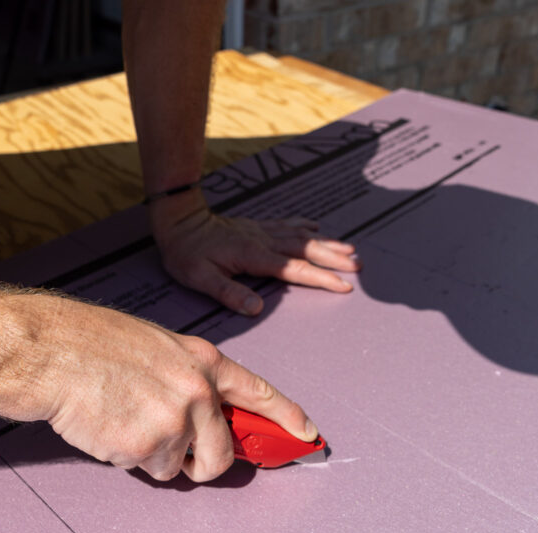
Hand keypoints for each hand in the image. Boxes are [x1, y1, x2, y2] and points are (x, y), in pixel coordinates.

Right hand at [0, 295, 317, 481]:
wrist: (53, 353)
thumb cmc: (93, 344)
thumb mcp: (157, 348)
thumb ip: (188, 379)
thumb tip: (206, 419)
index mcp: (203, 361)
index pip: (260, 393)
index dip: (287, 416)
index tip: (307, 434)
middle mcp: (198, 391)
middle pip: (223, 453)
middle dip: (205, 465)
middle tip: (180, 456)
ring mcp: (176, 420)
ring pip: (181, 467)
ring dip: (155, 457)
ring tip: (124, 421)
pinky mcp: (149, 446)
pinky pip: (150, 471)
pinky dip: (129, 459)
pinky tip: (110, 427)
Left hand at [152, 203, 361, 315]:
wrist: (178, 219)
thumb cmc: (186, 252)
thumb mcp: (201, 278)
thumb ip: (229, 292)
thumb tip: (256, 308)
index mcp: (254, 256)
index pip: (295, 270)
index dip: (321, 278)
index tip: (343, 285)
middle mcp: (263, 241)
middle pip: (306, 250)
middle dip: (334, 259)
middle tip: (359, 266)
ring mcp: (261, 232)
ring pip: (301, 236)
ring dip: (326, 243)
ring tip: (350, 249)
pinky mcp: (256, 227)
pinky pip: (287, 225)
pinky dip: (305, 227)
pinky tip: (317, 228)